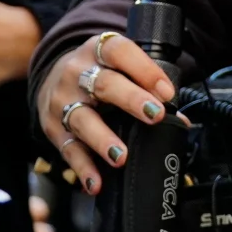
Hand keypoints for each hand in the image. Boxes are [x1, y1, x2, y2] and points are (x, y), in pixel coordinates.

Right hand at [34, 31, 175, 196]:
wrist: (53, 75)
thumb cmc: (98, 70)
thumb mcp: (119, 64)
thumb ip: (147, 85)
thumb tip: (180, 120)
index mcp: (98, 50)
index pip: (122, 53)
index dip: (146, 71)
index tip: (167, 93)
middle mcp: (77, 73)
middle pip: (104, 85)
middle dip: (131, 100)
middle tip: (155, 115)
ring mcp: (61, 100)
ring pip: (82, 119)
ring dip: (103, 140)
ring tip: (121, 156)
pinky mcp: (51, 127)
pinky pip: (68, 149)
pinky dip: (82, 167)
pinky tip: (96, 181)